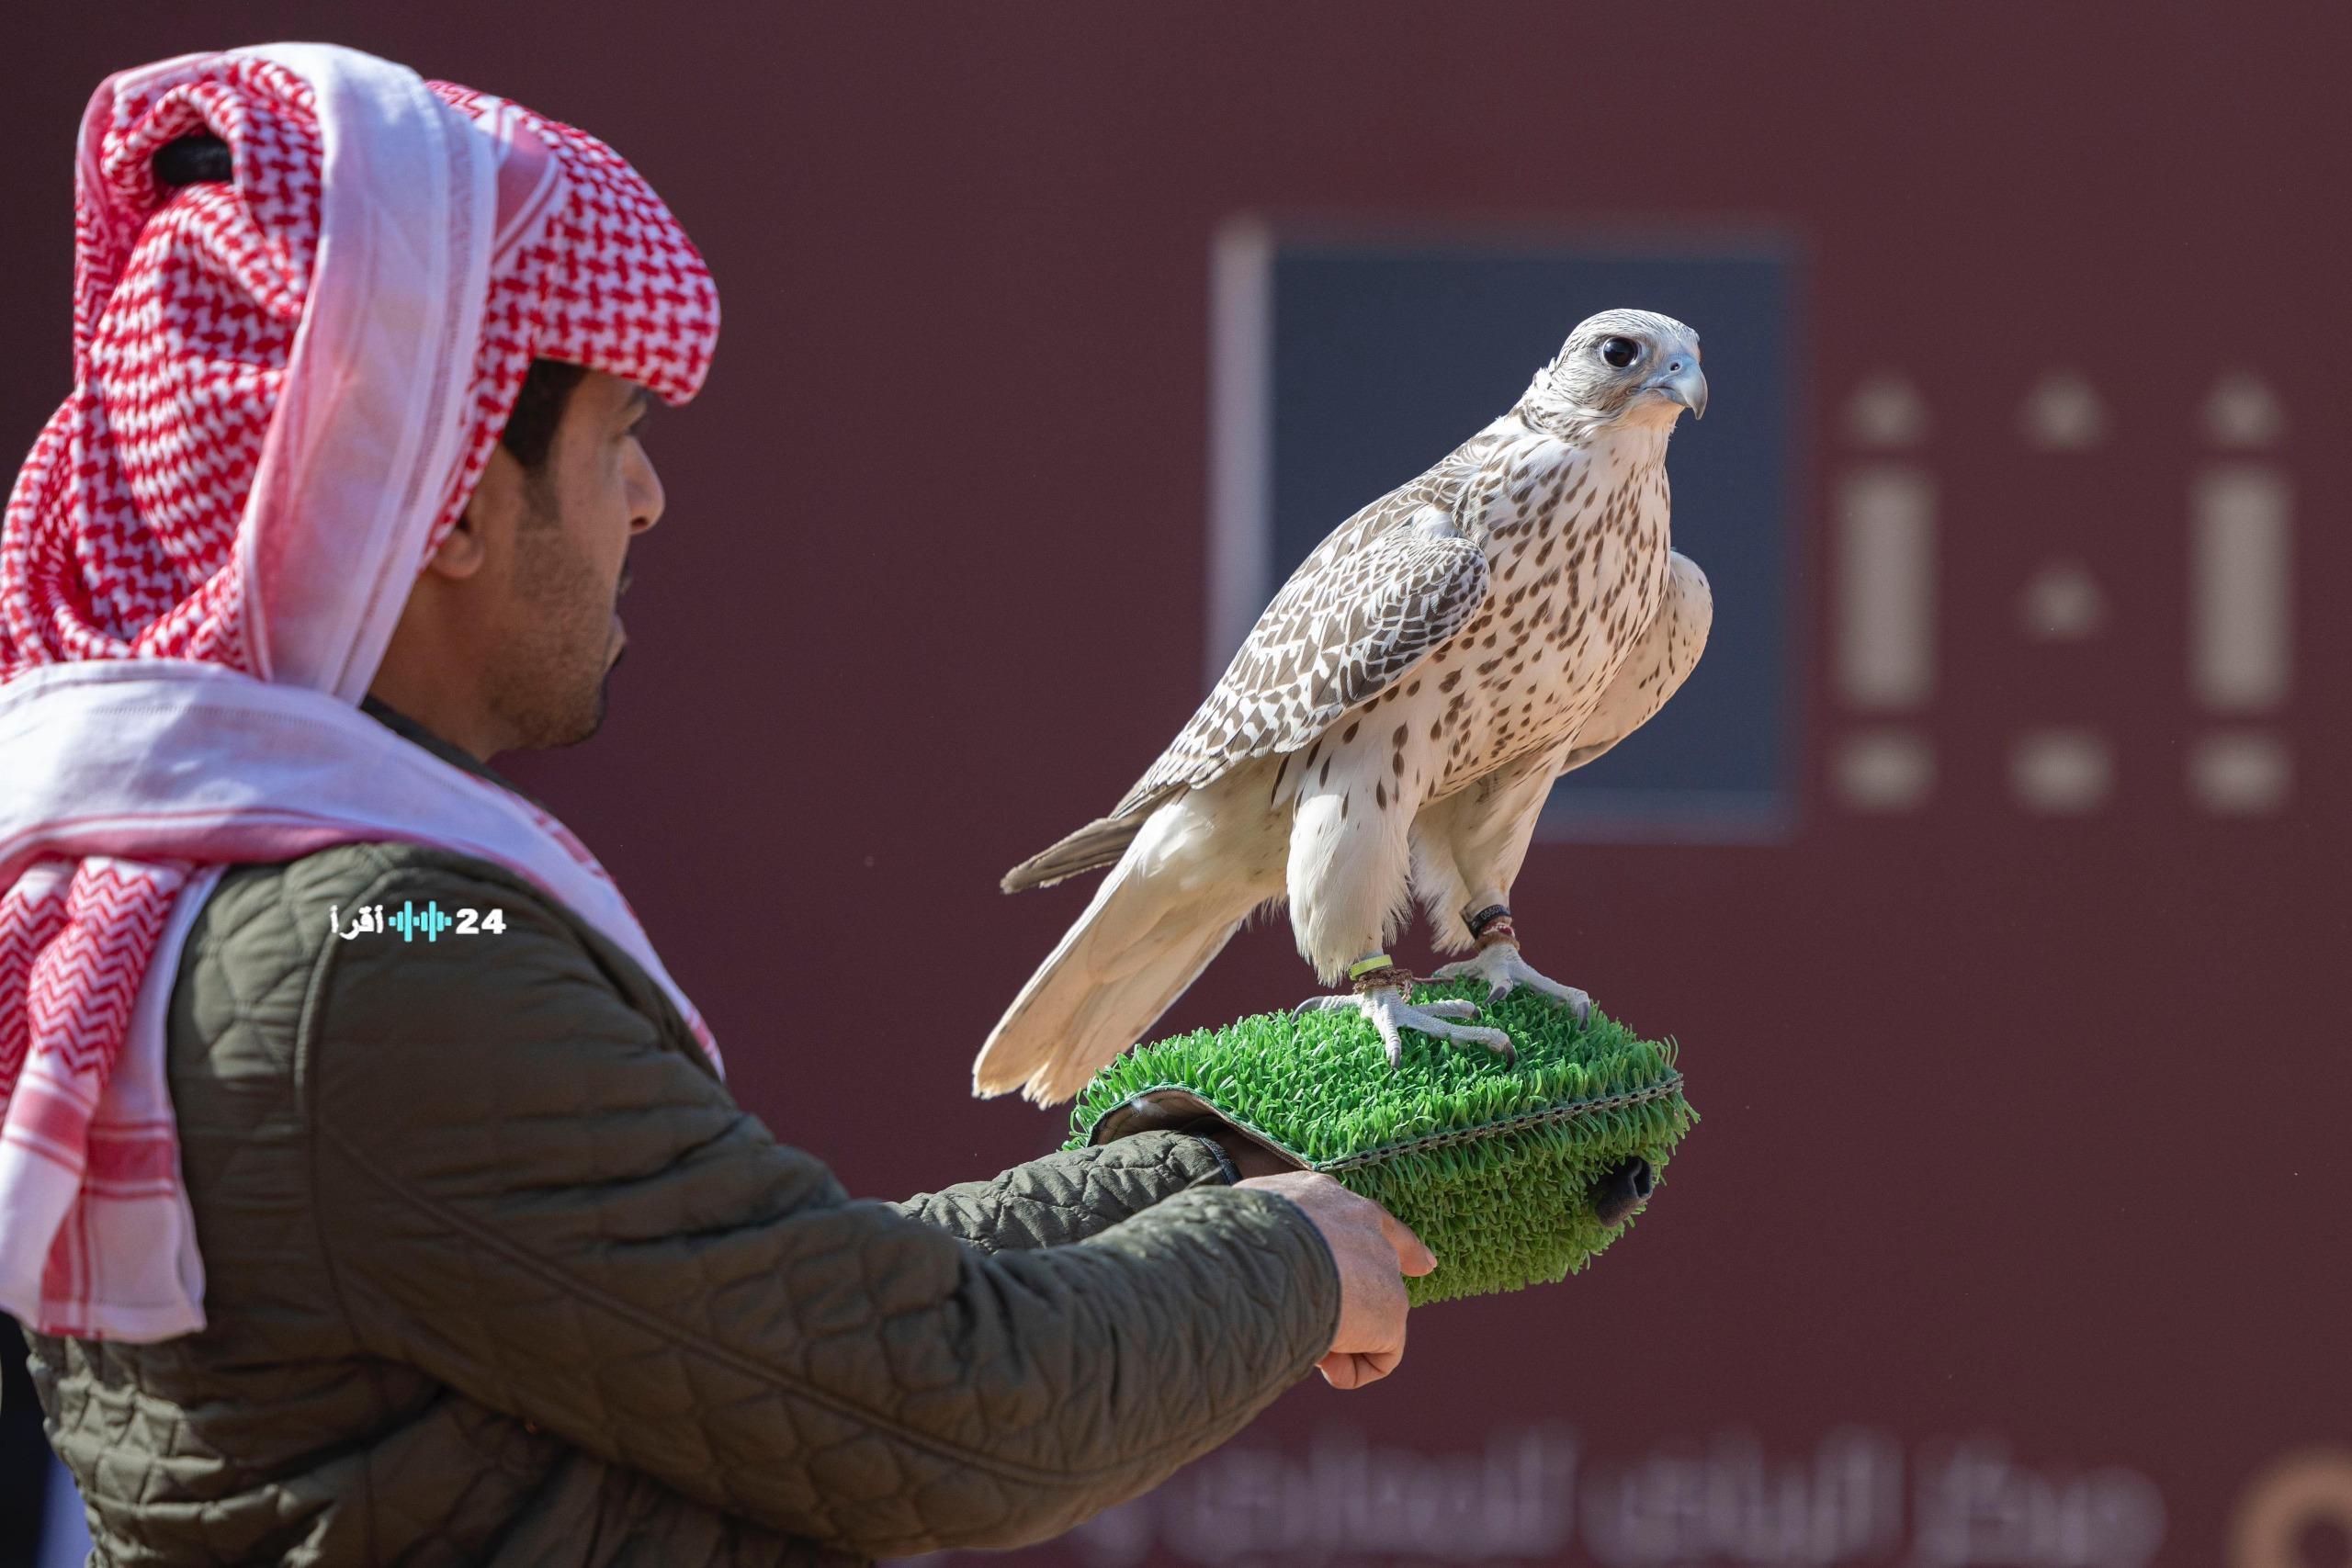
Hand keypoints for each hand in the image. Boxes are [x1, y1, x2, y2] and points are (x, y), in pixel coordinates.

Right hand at [1237, 1171, 1435, 1388]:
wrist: (1260, 1259)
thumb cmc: (1230, 1239)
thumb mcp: (1234, 1223)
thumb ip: (1252, 1236)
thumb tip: (1239, 1259)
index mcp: (1320, 1195)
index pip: (1362, 1215)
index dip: (1389, 1239)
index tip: (1422, 1263)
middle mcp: (1360, 1222)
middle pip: (1390, 1254)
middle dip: (1389, 1282)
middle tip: (1400, 1288)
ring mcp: (1381, 1266)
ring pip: (1372, 1315)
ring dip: (1337, 1337)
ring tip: (1297, 1341)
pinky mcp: (1390, 1310)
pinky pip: (1380, 1356)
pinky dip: (1353, 1370)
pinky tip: (1323, 1364)